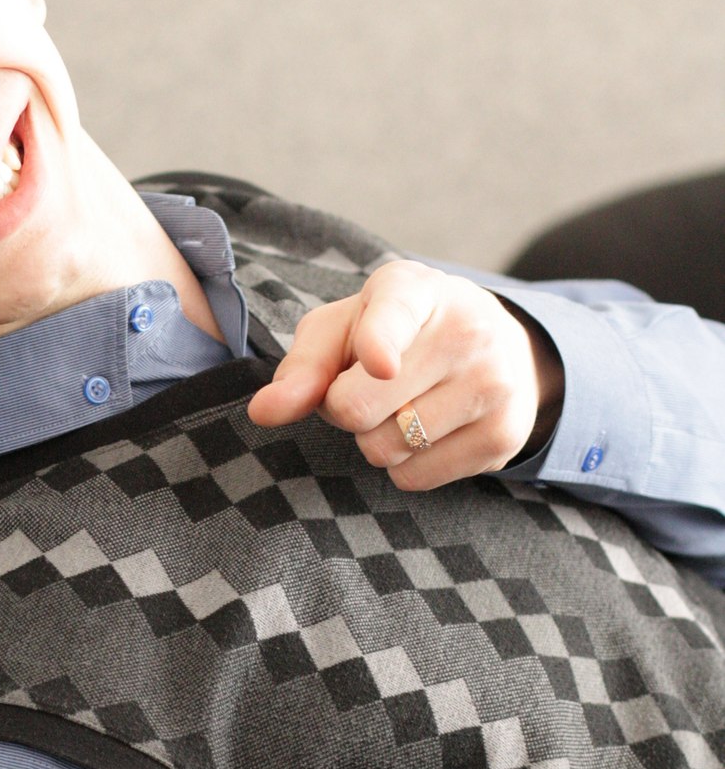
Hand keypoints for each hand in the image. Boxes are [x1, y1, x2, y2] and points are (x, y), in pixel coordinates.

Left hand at [244, 260, 564, 489]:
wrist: (496, 347)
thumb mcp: (343, 330)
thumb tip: (264, 412)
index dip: (378, 344)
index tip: (379, 363)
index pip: (392, 318)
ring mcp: (493, 383)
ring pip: (386, 449)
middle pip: (358, 408)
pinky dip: (405, 466)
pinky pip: (416, 479)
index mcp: (414, 289)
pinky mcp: (505, 435)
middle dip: (344, 409)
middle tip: (369, 386)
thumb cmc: (395, 334)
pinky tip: (429, 430)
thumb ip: (302, 366)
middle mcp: (466, 329)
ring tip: (402, 405)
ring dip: (375, 440)